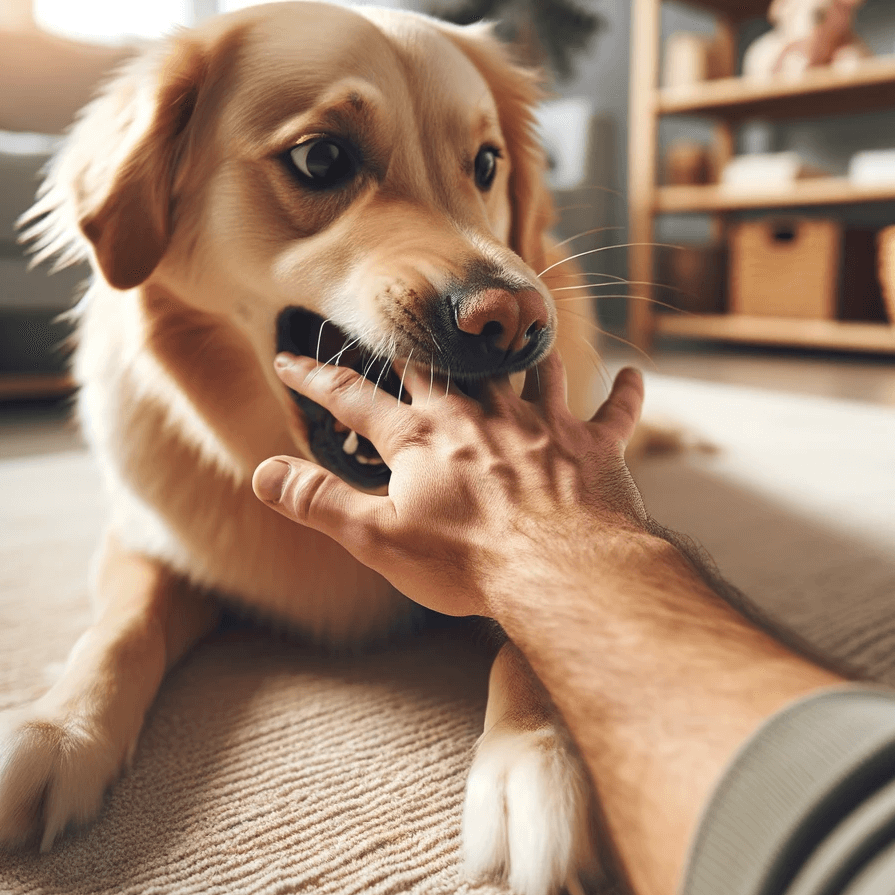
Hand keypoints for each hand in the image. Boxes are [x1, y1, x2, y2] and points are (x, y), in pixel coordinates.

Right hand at [253, 351, 648, 618]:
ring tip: (516, 328)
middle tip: (403, 323)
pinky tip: (633, 373)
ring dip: (519, 351)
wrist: (559, 571)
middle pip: (441, 366)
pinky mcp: (591, 447)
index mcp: (422, 438)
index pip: (355, 399)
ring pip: (527, 370)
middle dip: (414, 345)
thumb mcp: (377, 538)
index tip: (288, 361)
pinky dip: (623, 394)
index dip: (317, 381)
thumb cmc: (467, 559)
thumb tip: (261, 474)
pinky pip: (613, 412)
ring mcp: (540, 425)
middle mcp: (479, 415)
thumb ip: (318, 501)